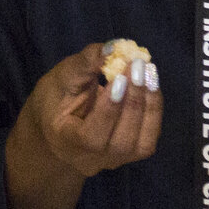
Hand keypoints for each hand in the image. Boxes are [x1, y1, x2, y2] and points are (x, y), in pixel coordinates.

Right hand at [25, 41, 162, 178]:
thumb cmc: (54, 98)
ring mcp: (115, 160)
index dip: (109, 109)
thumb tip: (113, 47)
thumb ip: (85, 64)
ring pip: (142, 144)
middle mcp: (93, 160)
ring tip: (149, 72)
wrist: (58, 125)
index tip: (119, 76)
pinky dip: (154, 108)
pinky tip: (151, 83)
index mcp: (67, 143)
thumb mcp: (61, 78)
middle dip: (134, 101)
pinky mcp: (132, 154)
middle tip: (138, 66)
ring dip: (150, 105)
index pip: (92, 136)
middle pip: (121, 142)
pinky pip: (149, 136)